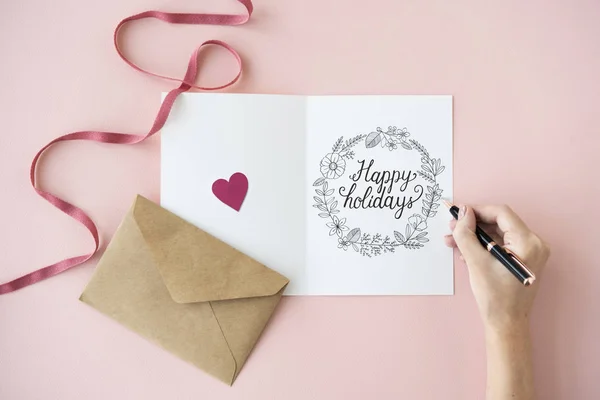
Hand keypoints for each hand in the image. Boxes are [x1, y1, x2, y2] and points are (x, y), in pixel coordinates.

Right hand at [444, 205, 549, 330]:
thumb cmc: (494, 295)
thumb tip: (463, 212)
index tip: (458, 212)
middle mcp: (534, 244)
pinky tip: (465, 251)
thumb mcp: (476, 262)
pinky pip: (501, 245)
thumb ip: (467, 234)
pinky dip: (483, 245)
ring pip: (498, 234)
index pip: (501, 213)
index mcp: (528, 242)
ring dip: (475, 236)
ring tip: (453, 240)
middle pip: (499, 223)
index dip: (477, 210)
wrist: (506, 323)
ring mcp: (530, 252)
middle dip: (473, 225)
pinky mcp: (523, 260)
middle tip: (452, 227)